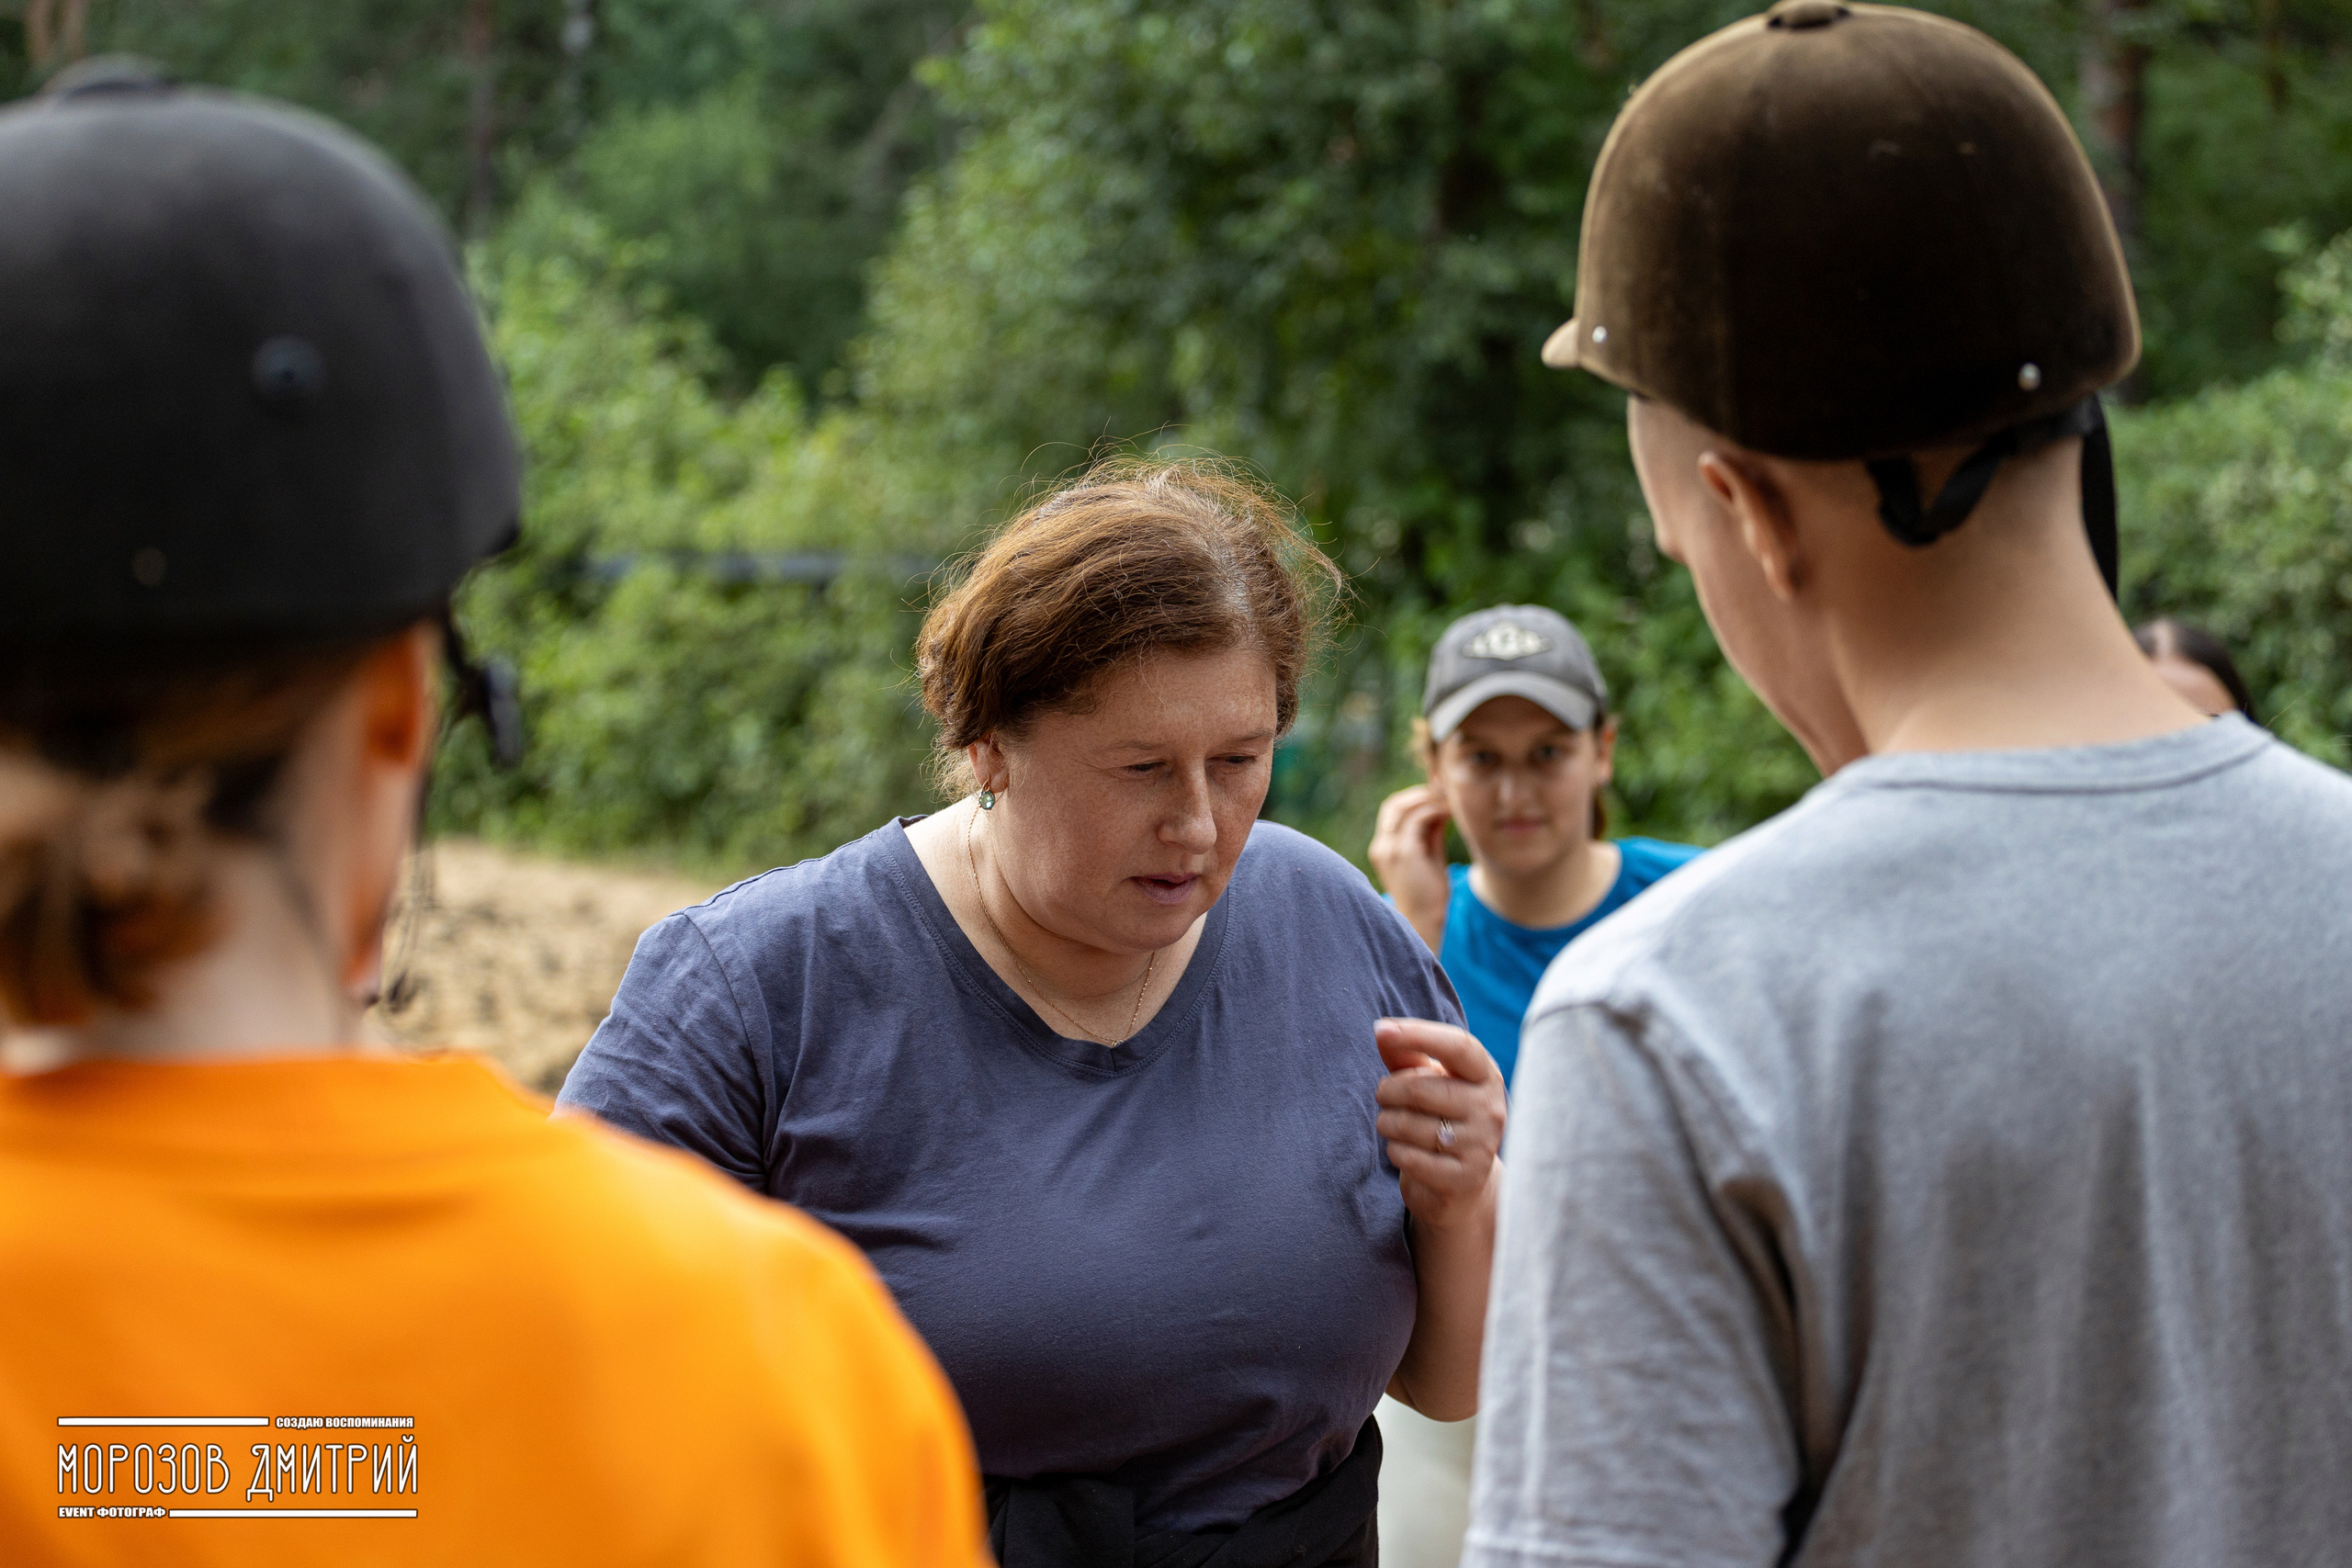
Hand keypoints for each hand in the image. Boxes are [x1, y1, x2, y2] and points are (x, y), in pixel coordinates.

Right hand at [1369, 785, 1451, 953]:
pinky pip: (1418, 819)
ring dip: (1428, 799)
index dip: (1413, 798)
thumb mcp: (1429, 859)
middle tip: (1444, 793)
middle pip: (1393, 804)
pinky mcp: (1404, 852)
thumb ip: (1431, 834)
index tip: (1437, 796)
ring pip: (1404, 807)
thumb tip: (1441, 809)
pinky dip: (1434, 810)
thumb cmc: (1429, 895)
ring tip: (1448, 800)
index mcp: (1383, 848)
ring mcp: (1390, 849)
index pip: (1392, 811)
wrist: (1424, 922)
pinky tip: (1449, 811)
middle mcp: (1382, 846)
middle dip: (1419, 794)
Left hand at [1374, 1018, 1503, 1232]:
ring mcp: (1481, 1145)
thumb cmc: (1440, 1117)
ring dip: (1386, 1122)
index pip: (1458, 1046)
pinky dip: (1394, 1151)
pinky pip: (1410, 1158)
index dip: (1419, 1035)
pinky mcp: (1464, 1178)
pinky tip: (1401, 1149)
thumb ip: (1407, 1056)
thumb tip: (1381, 1030)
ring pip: (1409, 1126)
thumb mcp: (1429, 1081)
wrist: (1461, 1182)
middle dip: (1388, 1091)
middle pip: (1421, 1089)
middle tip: (1383, 1096)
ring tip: (1389, 1123)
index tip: (1382, 1030)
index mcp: (1485, 1076)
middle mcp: (1491, 1109)